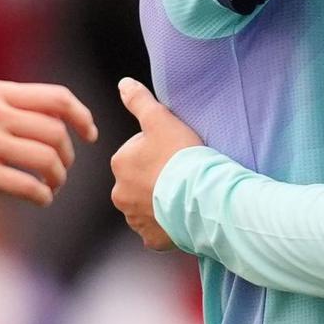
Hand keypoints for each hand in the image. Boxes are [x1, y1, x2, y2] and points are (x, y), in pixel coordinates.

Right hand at [0, 80, 97, 204]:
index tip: (90, 134)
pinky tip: (40, 199)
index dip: (82, 116)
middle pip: (56, 133)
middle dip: (69, 156)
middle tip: (62, 170)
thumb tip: (51, 121)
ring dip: (58, 178)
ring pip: (46, 160)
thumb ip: (6, 107)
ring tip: (51, 187)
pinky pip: (25, 185)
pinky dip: (41, 195)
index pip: (57, 98)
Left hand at [110, 77, 203, 251]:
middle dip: (155, 179)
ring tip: (185, 194)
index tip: (175, 152)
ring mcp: (135, 219)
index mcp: (120, 164)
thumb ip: (139, 100)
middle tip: (181, 174)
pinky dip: (168, 224)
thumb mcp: (160, 119)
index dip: (158, 150)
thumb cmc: (182, 155)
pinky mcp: (152, 238)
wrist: (203, 196)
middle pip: (139, 182)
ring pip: (146, 207)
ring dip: (160, 202)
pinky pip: (158, 230)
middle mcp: (120, 194)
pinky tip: (183, 215)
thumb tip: (123, 84)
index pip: (136, 153)